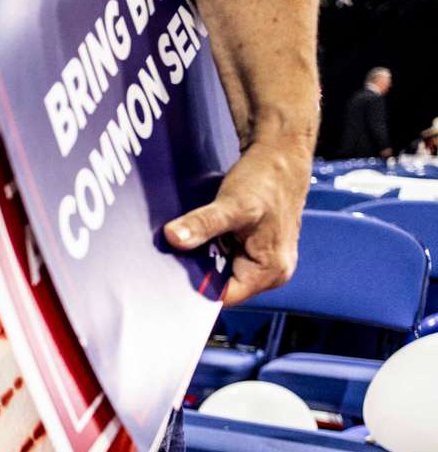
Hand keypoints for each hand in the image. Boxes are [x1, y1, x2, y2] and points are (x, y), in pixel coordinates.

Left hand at [164, 138, 308, 305]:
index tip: (170, 274)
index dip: (196, 286)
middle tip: (176, 254)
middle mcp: (271, 272)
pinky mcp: (257, 248)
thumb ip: (203, 224)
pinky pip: (226, 256)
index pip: (223, 296)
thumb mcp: (232, 204)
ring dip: (204, 259)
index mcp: (270, 272)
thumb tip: (173, 239)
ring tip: (190, 242)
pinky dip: (212, 247)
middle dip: (200, 271)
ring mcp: (265, 260)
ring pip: (222, 270)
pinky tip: (201, 236)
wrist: (281, 154)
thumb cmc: (266, 179)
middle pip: (222, 285)